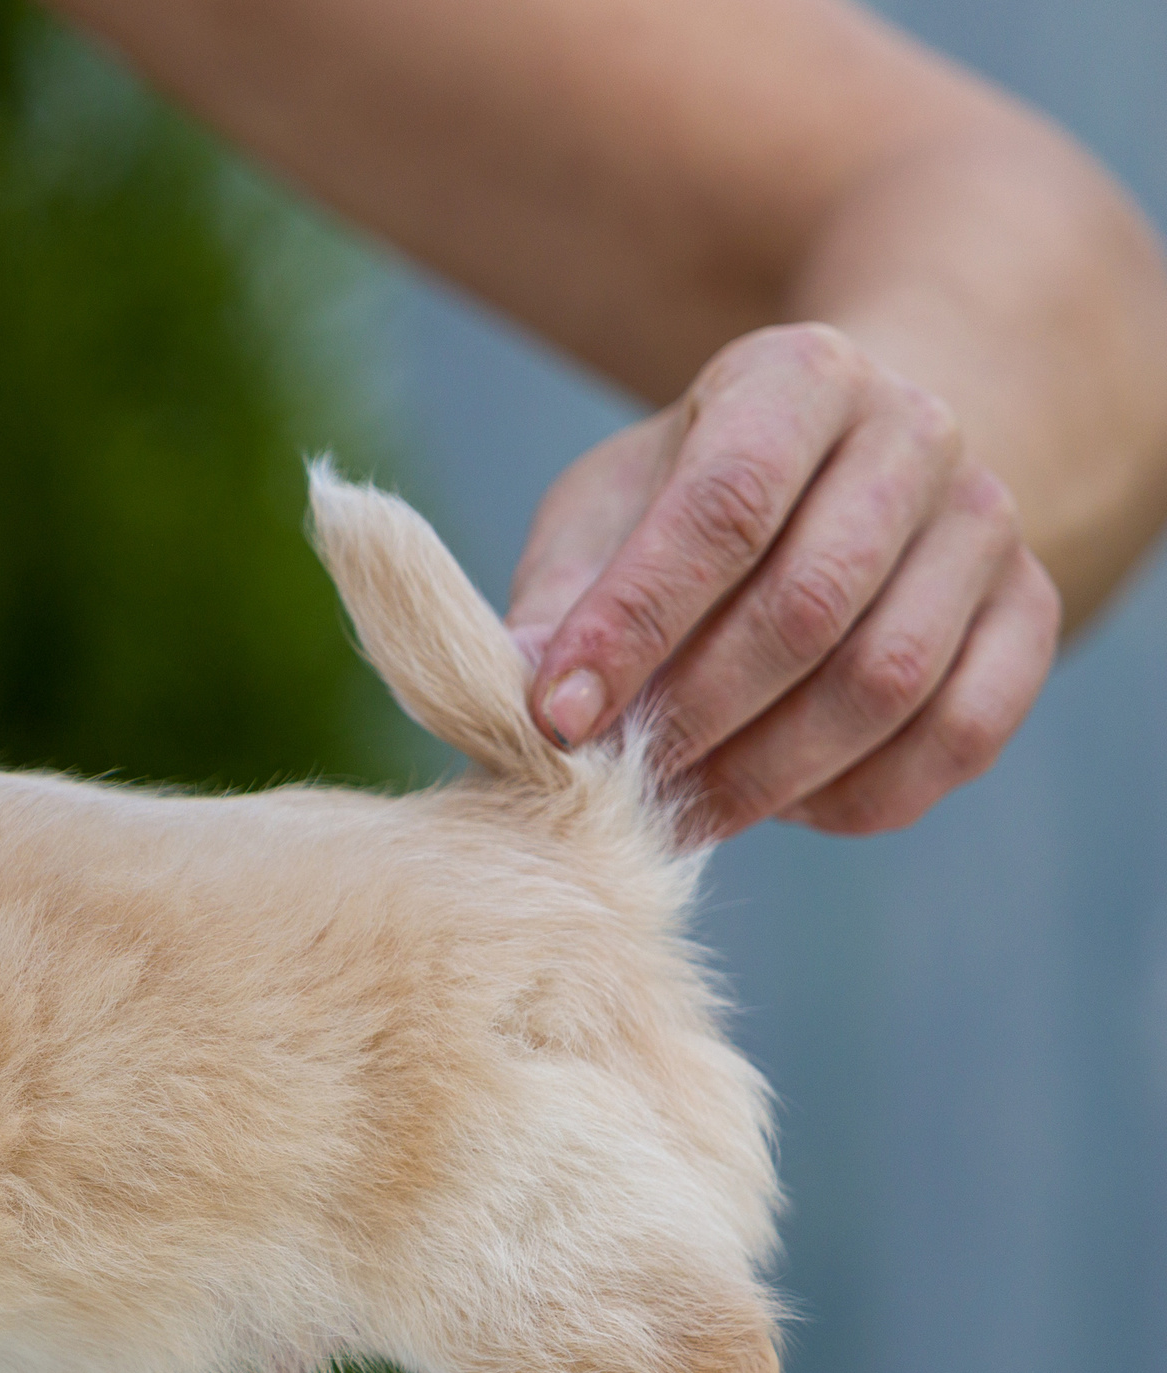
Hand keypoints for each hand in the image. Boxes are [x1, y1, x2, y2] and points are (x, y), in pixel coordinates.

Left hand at [507, 323, 1062, 839]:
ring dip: (767, 772)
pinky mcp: (1032, 613)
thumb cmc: (694, 494)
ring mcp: (986, 523)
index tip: (556, 719)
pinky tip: (780, 806)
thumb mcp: (610, 508)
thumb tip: (523, 699)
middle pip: (808, 606)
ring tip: (678, 810)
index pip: (720, 509)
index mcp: (797, 379)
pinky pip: (957, 737)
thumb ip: (565, 595)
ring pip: (886, 683)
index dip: (632, 626)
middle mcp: (915, 433)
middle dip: (694, 716)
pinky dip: (857, 796)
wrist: (848, 470)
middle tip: (615, 784)